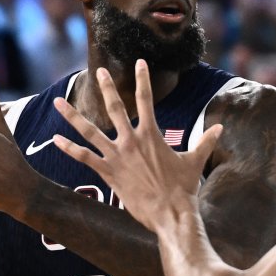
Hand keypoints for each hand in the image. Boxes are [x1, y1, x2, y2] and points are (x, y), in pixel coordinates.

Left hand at [53, 61, 221, 232]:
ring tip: (58, 102)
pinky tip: (55, 140)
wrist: (171, 213)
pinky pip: (84, 158)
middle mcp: (131, 140)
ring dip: (72, 116)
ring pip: (89, 130)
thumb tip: (220, 128)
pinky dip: (69, 149)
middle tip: (98, 72)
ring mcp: (117, 156)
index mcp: (152, 134)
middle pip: (114, 108)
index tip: (139, 63)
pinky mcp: (108, 173)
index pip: (147, 100)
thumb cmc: (184, 188)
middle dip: (106, 88)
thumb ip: (205, 142)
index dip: (143, 79)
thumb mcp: (196, 161)